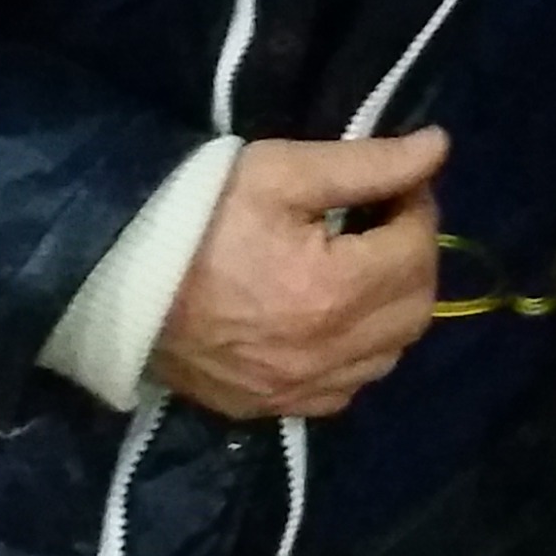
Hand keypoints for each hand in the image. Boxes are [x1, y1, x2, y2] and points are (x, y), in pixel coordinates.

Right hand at [148, 129, 447, 419]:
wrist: (116, 279)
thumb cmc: (200, 214)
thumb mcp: (283, 171)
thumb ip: (370, 164)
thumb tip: (439, 147)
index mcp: (331, 294)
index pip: (417, 249)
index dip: (419, 206)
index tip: (400, 181)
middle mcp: (323, 355)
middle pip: (416, 308)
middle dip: (414, 257)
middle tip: (385, 221)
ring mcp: (295, 391)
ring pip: (389, 354)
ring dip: (393, 306)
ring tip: (362, 264)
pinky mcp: (269, 409)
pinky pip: (346, 389)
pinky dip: (359, 353)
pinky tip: (335, 316)